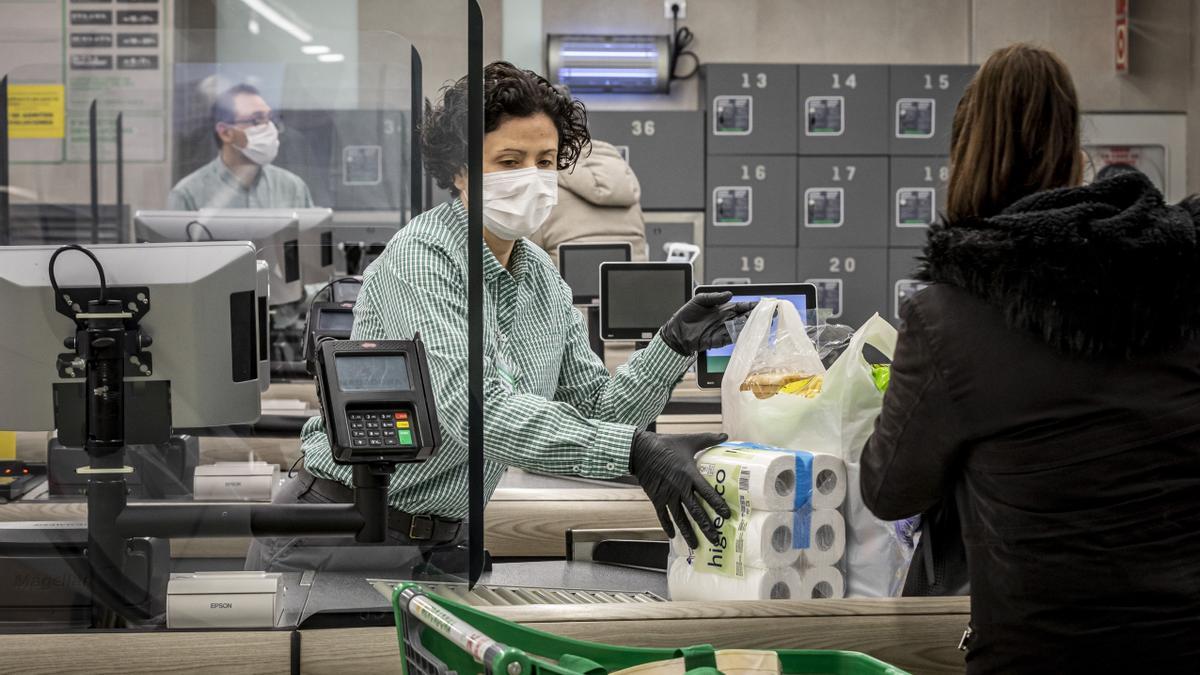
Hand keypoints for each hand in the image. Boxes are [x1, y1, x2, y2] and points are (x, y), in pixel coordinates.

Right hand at [629, 430, 730, 548]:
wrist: (641, 451)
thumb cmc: (666, 445)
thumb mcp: (688, 440)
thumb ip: (708, 439)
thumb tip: (726, 435)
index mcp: (689, 474)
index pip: (707, 493)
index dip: (718, 505)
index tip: (727, 516)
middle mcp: (680, 488)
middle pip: (696, 511)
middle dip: (707, 527)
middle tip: (716, 540)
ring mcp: (667, 495)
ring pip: (680, 518)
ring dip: (689, 532)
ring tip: (696, 545)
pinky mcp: (656, 498)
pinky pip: (663, 516)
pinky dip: (667, 526)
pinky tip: (673, 537)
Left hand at [659, 292, 756, 355]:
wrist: (676, 332)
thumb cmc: (687, 314)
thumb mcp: (700, 300)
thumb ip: (715, 297)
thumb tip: (730, 294)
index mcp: (723, 309)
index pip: (742, 306)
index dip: (753, 305)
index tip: (764, 303)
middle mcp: (726, 319)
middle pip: (746, 317)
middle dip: (758, 315)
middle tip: (771, 313)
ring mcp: (723, 330)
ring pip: (741, 327)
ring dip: (751, 325)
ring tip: (762, 321)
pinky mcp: (718, 340)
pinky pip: (731, 337)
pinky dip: (739, 334)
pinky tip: (747, 331)